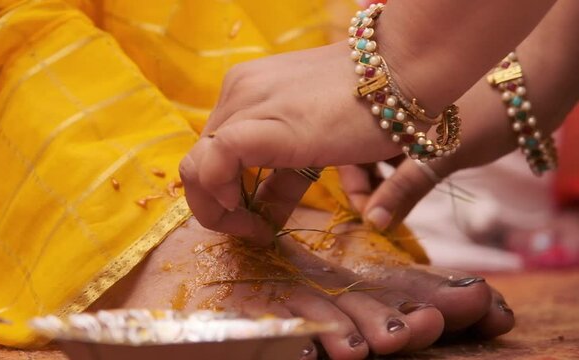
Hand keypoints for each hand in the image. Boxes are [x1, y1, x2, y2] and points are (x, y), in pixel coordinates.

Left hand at [180, 42, 403, 243]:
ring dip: (218, 211)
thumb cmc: (371, 105)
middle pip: (201, 162)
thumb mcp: (315, 146)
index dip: (226, 194)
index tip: (257, 220)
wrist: (403, 71)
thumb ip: (284, 177)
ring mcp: (245, 104)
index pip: (216, 152)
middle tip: (256, 230)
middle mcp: (239, 92)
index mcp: (248, 90)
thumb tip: (265, 215)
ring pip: (196, 167)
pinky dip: (218, 199)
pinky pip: (213, 165)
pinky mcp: (260, 125)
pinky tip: (247, 214)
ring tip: (258, 230)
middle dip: (220, 208)